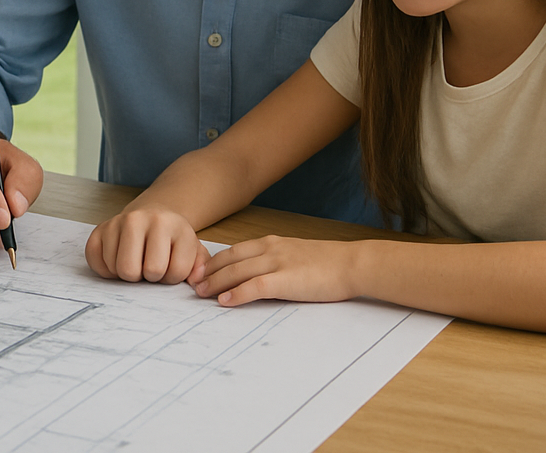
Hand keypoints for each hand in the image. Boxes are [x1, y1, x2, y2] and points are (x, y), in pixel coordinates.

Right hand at [86, 204, 208, 283]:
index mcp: (173, 225)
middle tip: (150, 267)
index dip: (173, 278)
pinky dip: (107, 269)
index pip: (174, 272)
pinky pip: (97, 262)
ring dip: (128, 274)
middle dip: (148, 278)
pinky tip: (119, 259)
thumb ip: (201, 267)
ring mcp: (119, 221)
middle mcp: (143, 218)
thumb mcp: (193, 250)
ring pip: (119, 269)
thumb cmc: (173, 240)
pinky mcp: (100, 228)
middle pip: (142, 271)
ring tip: (137, 262)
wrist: (153, 215)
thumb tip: (196, 281)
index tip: (170, 266)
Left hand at [192, 235, 358, 305]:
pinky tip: (224, 302)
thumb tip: (257, 275)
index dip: (214, 262)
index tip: (200, 271)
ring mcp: (277, 263)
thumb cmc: (328, 263)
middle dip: (208, 273)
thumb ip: (275, 261)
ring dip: (215, 284)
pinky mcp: (286, 280)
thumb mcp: (295, 255)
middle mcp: (269, 249)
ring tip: (201, 294)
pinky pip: (254, 286)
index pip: (233, 250)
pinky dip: (236, 294)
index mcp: (270, 243)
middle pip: (229, 260)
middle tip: (193, 284)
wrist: (352, 264)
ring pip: (237, 272)